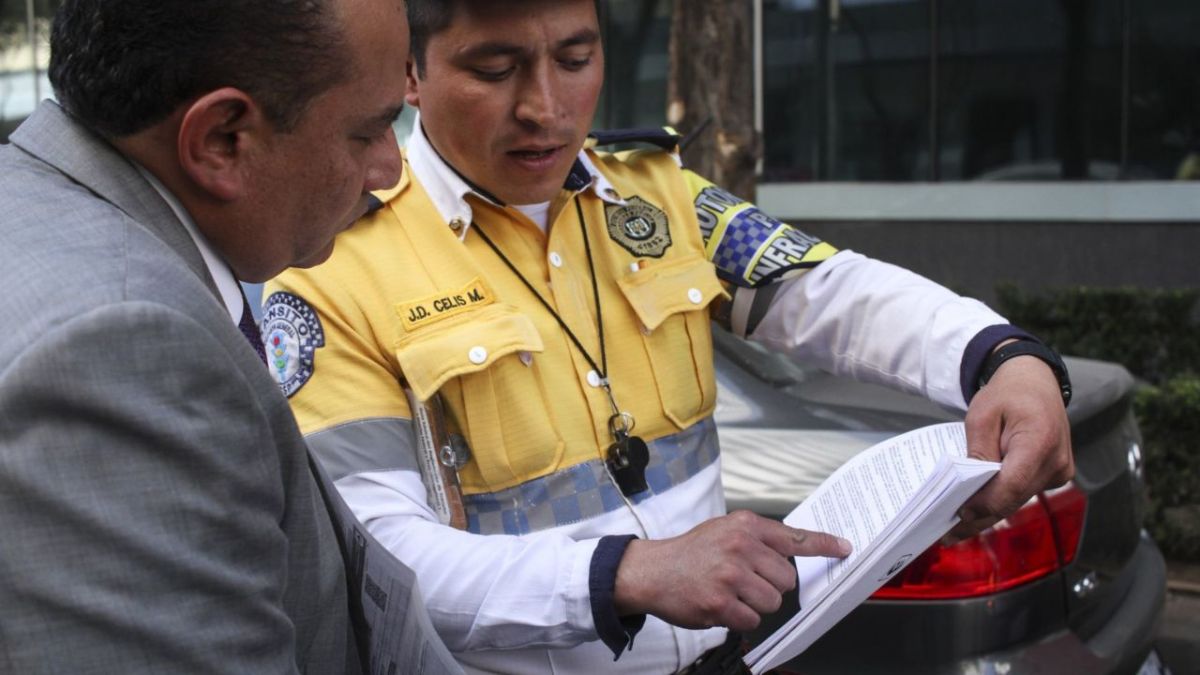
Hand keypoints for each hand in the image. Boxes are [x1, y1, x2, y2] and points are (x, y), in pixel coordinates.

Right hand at [613, 510, 850, 631]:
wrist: (651, 571)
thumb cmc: (689, 553)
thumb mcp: (724, 531)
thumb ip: (756, 539)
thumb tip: (793, 552)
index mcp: (744, 526)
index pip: (793, 537)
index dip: (823, 545)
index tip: (844, 548)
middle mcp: (739, 547)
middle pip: (786, 579)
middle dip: (770, 586)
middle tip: (744, 581)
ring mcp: (730, 575)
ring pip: (772, 602)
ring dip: (754, 605)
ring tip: (729, 593)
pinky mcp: (720, 602)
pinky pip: (751, 620)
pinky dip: (739, 619)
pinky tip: (720, 605)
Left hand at [949, 352, 1073, 541]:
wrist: (1035, 382)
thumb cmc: (1008, 394)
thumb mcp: (981, 416)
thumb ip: (978, 451)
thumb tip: (970, 487)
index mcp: (1041, 441)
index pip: (1012, 485)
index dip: (984, 503)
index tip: (958, 514)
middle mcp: (1057, 462)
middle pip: (1014, 499)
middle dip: (980, 516)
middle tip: (948, 534)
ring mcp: (1060, 471)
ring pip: (1018, 500)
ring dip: (989, 512)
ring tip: (957, 527)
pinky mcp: (1055, 476)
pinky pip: (1024, 493)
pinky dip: (1001, 500)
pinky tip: (977, 509)